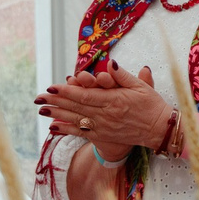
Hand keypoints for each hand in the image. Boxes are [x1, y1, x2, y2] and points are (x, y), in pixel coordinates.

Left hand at [34, 65, 169, 157]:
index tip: (52, 88)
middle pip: (76, 107)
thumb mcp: (141, 86)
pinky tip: (54, 127)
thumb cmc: (152, 105)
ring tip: (41, 110)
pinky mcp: (104, 135)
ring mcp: (103, 127)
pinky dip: (67, 129)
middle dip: (56, 102)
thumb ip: (123, 75)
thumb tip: (110, 63)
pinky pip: (81, 133)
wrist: (160, 130)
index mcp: (114, 100)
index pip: (85, 96)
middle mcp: (106, 115)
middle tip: (38, 98)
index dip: (67, 92)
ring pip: (76, 120)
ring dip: (57, 115)